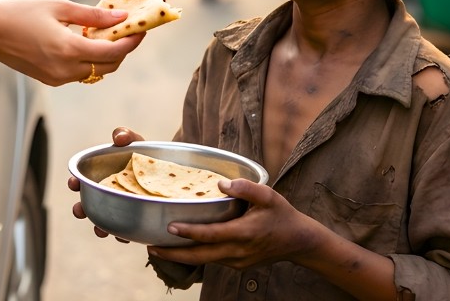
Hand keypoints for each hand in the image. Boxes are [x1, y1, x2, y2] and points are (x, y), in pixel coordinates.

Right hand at [0, 0, 143, 85]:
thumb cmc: (19, 13)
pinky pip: (80, 72)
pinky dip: (90, 59)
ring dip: (107, 55)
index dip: (132, 41)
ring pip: (96, 72)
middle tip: (128, 30)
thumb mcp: (58, 7)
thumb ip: (93, 15)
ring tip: (108, 33)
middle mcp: (65, 69)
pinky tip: (87, 41)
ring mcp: (58, 78)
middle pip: (109, 66)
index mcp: (68, 49)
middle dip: (123, 49)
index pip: (114, 52)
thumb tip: (121, 19)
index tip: (141, 28)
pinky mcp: (51, 80)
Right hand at [68, 127, 145, 241]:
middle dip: (81, 208)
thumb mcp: (137, 143)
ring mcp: (121, 209)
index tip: (73, 182)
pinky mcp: (135, 221)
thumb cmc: (147, 155)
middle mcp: (108, 194)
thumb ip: (126, 136)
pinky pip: (126, 231)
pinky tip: (124, 236)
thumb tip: (117, 137)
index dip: (75, 182)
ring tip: (100, 230)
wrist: (171, 171)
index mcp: (102, 176)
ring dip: (99, 227)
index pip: (83, 180)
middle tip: (79, 210)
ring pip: (105, 221)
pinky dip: (123, 235)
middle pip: (89, 203)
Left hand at [146, 177, 324, 269]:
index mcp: (244, 233)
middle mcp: (237, 252)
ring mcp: (237, 262)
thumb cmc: (282, 215)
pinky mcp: (237, 265)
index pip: (211, 235)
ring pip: (204, 261)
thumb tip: (221, 185)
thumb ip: (246, 188)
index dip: (189, 232)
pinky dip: (195, 255)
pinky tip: (182, 247)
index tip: (169, 227)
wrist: (299, 242)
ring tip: (159, 247)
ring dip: (181, 256)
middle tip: (151, 247)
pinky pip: (212, 260)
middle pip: (199, 256)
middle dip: (173, 254)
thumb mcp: (269, 196)